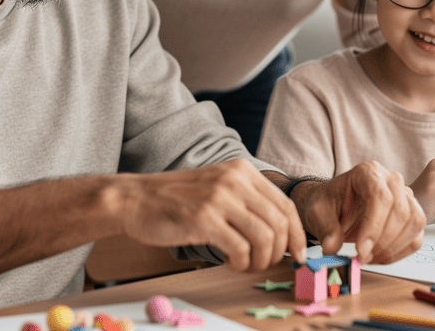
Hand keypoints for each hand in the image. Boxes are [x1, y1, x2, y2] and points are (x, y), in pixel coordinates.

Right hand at [117, 159, 305, 272]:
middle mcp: (234, 180)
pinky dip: (240, 263)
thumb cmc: (177, 199)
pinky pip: (240, 249)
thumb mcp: (217, 186)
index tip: (297, 254)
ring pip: (264, 239)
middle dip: (279, 252)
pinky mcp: (204, 219)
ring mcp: (219, 198)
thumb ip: (247, 201)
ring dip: (259, 261)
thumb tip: (282, 233)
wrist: (136, 199)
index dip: (297, 234)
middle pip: (280, 224)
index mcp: (241, 170)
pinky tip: (228, 261)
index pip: (285, 205)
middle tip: (263, 264)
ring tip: (243, 263)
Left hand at [299, 160, 424, 264]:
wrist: (336, 208)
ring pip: (414, 223)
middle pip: (401, 211)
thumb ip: (325, 229)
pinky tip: (380, 258)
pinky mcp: (411, 214)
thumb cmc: (328, 204)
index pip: (380, 197)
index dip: (374, 227)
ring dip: (393, 248)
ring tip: (369, 259)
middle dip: (383, 242)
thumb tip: (332, 248)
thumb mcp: (318, 212)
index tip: (361, 251)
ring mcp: (405, 196)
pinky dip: (401, 252)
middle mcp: (391, 180)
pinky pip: (417, 236)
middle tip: (363, 258)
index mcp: (367, 172)